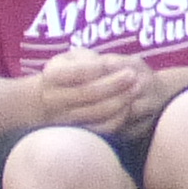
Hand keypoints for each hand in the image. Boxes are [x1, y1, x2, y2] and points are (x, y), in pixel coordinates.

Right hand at [29, 49, 150, 134]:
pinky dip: (118, 117)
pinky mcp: (79, 131)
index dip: (99, 68)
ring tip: (136, 87)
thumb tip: (109, 68)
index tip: (115, 61)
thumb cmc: (70, 70)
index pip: (77, 71)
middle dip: (114, 84)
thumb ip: (90, 60)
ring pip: (97, 112)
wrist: (51, 99)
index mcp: (52, 74)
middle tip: (133, 75)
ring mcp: (65, 117)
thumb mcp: (74, 58)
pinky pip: (101, 128)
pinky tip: (128, 104)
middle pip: (88, 92)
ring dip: (120, 100)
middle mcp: (54, 98)